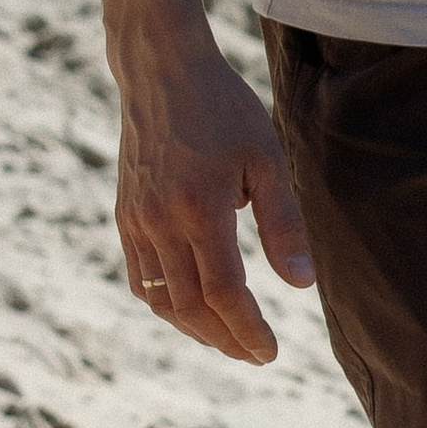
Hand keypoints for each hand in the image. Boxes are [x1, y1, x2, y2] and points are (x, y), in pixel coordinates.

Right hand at [112, 31, 313, 363]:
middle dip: (224, 339)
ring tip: (226, 340)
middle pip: (190, 306)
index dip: (248, 330)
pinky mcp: (125, 215)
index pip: (224, 292)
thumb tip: (301, 284)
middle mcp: (160, 221)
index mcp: (200, 208)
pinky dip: (165, 304)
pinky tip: (190, 309)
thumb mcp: (265, 158)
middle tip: (254, 355)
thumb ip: (283, 224)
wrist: (161, 72)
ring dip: (193, 329)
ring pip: (159, 299)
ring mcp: (136, 220)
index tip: (270, 352)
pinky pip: (140, 277)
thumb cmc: (223, 109)